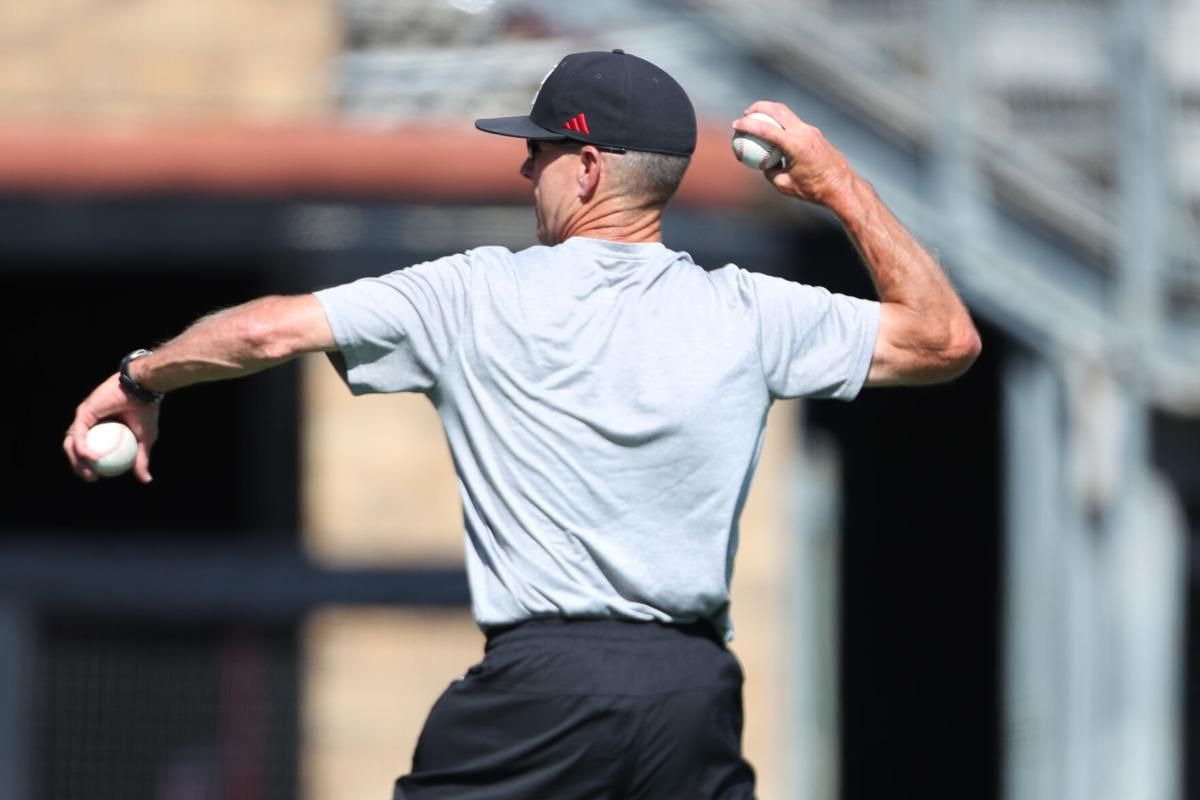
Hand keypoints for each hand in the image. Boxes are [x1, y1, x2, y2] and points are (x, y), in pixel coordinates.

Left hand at [64, 373, 159, 483]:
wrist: (145, 391)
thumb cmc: (147, 412)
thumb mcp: (146, 441)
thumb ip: (141, 459)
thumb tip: (146, 480)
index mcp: (100, 429)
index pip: (87, 450)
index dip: (87, 467)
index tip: (98, 477)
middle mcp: (89, 423)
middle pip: (74, 449)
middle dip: (78, 467)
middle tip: (92, 477)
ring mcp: (84, 417)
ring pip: (71, 443)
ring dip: (77, 461)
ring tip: (91, 472)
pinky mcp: (83, 412)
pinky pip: (79, 435)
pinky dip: (84, 448)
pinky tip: (95, 458)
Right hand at [732, 101, 856, 206]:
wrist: (841, 186)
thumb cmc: (813, 190)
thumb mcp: (784, 185)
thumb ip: (770, 171)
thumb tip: (762, 163)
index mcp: (795, 145)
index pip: (766, 129)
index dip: (748, 125)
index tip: (735, 125)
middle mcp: (804, 133)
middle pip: (777, 110)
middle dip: (758, 107)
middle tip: (745, 113)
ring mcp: (811, 131)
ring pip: (787, 113)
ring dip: (770, 112)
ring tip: (757, 118)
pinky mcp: (815, 133)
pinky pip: (793, 123)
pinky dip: (780, 122)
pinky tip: (774, 131)